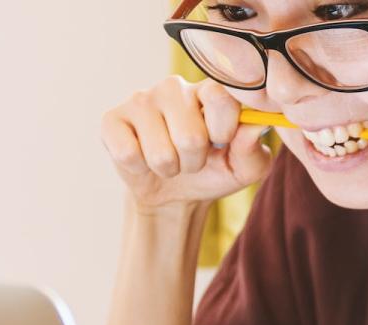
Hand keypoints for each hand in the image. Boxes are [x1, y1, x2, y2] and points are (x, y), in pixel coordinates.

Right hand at [100, 76, 271, 212]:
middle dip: (194, 161)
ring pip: (160, 152)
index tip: (222, 142)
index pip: (220, 97)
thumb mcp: (244, 168)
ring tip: (170, 161)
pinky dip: (140, 168)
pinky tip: (143, 159)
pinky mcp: (112, 119)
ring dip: (169, 168)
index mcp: (210, 90)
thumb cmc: (214, 172)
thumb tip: (255, 126)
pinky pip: (128, 153)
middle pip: (190, 136)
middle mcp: (174, 87)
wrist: (175, 193)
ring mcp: (141, 100)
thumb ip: (253, 149)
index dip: (223, 130)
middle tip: (192, 159)